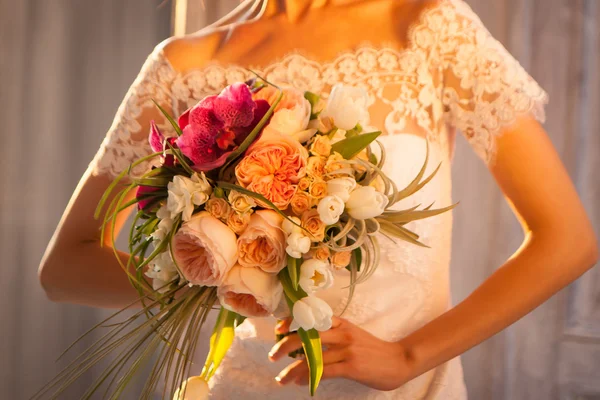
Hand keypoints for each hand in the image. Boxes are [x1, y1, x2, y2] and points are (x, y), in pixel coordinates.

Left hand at [268, 316, 412, 390]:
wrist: (398, 360)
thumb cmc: (372, 349)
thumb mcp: (352, 334)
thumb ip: (332, 334)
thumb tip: (305, 344)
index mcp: (341, 323)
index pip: (312, 317)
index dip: (292, 321)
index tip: (279, 330)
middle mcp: (342, 333)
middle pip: (307, 336)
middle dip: (285, 346)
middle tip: (273, 356)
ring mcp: (347, 349)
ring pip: (312, 357)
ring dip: (293, 369)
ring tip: (282, 378)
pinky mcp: (352, 366)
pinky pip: (324, 371)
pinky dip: (310, 377)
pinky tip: (301, 382)